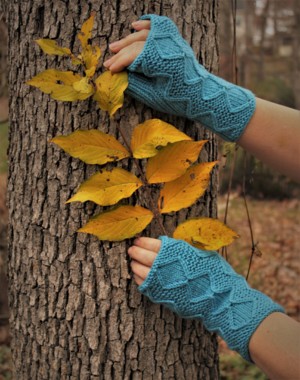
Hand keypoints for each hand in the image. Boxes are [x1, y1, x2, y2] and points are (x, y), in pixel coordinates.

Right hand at [105, 14, 255, 141]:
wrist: (201, 95)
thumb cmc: (177, 99)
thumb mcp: (152, 95)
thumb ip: (134, 83)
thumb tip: (119, 75)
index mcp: (159, 61)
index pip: (133, 56)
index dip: (119, 63)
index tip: (110, 70)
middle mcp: (165, 46)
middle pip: (137, 45)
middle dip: (121, 53)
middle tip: (108, 62)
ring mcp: (172, 41)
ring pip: (145, 35)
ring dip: (129, 40)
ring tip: (115, 46)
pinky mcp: (176, 41)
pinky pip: (159, 27)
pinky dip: (147, 25)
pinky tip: (136, 25)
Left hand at [128, 235, 283, 361]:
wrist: (220, 298)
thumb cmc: (213, 272)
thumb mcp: (201, 252)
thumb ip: (183, 248)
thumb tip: (167, 243)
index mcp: (176, 251)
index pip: (153, 244)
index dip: (143, 242)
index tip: (137, 240)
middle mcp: (166, 265)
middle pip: (143, 256)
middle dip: (135, 252)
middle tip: (131, 249)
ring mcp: (163, 281)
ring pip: (140, 271)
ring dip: (134, 265)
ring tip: (132, 262)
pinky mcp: (162, 295)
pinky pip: (144, 286)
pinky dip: (138, 279)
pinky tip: (138, 276)